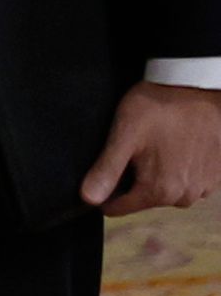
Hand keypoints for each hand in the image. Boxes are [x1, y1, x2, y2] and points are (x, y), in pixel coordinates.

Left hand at [82, 78, 220, 212]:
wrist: (200, 87)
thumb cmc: (162, 107)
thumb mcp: (124, 135)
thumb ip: (105, 170)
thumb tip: (88, 199)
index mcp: (159, 191)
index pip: (117, 208)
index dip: (106, 191)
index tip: (110, 168)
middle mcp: (185, 196)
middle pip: (143, 199)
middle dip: (135, 179)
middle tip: (139, 149)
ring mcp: (205, 187)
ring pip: (167, 191)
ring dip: (160, 174)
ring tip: (160, 145)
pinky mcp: (218, 175)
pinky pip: (189, 181)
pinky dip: (181, 168)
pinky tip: (178, 147)